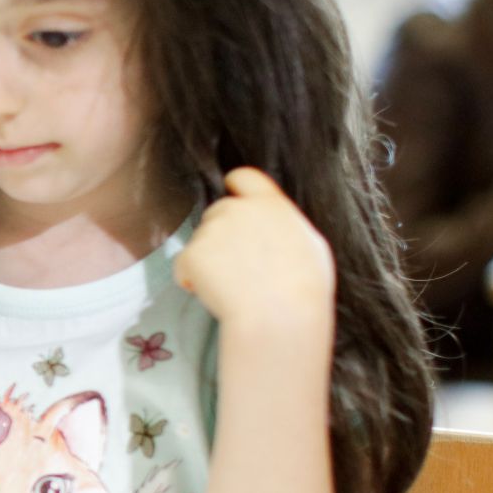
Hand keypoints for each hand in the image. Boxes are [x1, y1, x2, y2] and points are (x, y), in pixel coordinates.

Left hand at [175, 168, 334, 331]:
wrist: (278, 316)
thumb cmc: (303, 288)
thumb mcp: (309, 245)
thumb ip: (283, 226)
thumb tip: (272, 227)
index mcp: (269, 204)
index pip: (244, 177)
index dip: (235, 187)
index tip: (232, 196)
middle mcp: (237, 210)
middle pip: (218, 212)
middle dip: (220, 233)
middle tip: (236, 265)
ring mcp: (211, 231)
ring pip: (201, 241)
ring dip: (208, 260)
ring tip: (232, 286)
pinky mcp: (191, 254)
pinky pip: (184, 267)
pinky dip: (192, 281)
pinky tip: (215, 295)